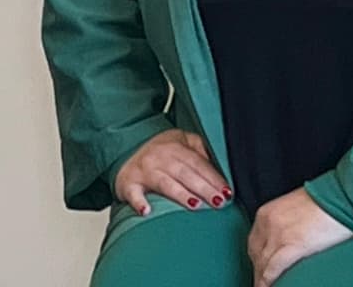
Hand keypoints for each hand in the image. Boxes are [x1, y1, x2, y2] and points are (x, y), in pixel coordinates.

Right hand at [114, 129, 231, 215]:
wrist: (125, 152)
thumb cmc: (160, 152)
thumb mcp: (180, 140)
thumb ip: (199, 148)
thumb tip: (220, 164)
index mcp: (174, 146)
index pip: (198, 162)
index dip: (213, 177)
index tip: (227, 191)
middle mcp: (159, 157)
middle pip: (185, 173)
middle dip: (204, 188)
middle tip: (219, 202)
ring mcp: (144, 171)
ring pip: (165, 184)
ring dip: (181, 195)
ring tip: (195, 205)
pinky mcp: (129, 185)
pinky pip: (134, 194)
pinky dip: (139, 202)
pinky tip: (147, 211)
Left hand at [248, 187, 352, 286]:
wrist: (340, 196)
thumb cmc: (324, 202)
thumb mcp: (295, 210)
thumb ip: (285, 224)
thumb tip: (287, 240)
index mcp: (267, 213)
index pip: (254, 243)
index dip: (257, 260)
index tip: (260, 269)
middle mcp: (268, 222)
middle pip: (255, 255)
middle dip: (258, 271)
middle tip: (263, 282)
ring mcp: (278, 234)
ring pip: (262, 264)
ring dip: (262, 280)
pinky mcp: (292, 245)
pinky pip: (273, 269)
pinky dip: (268, 282)